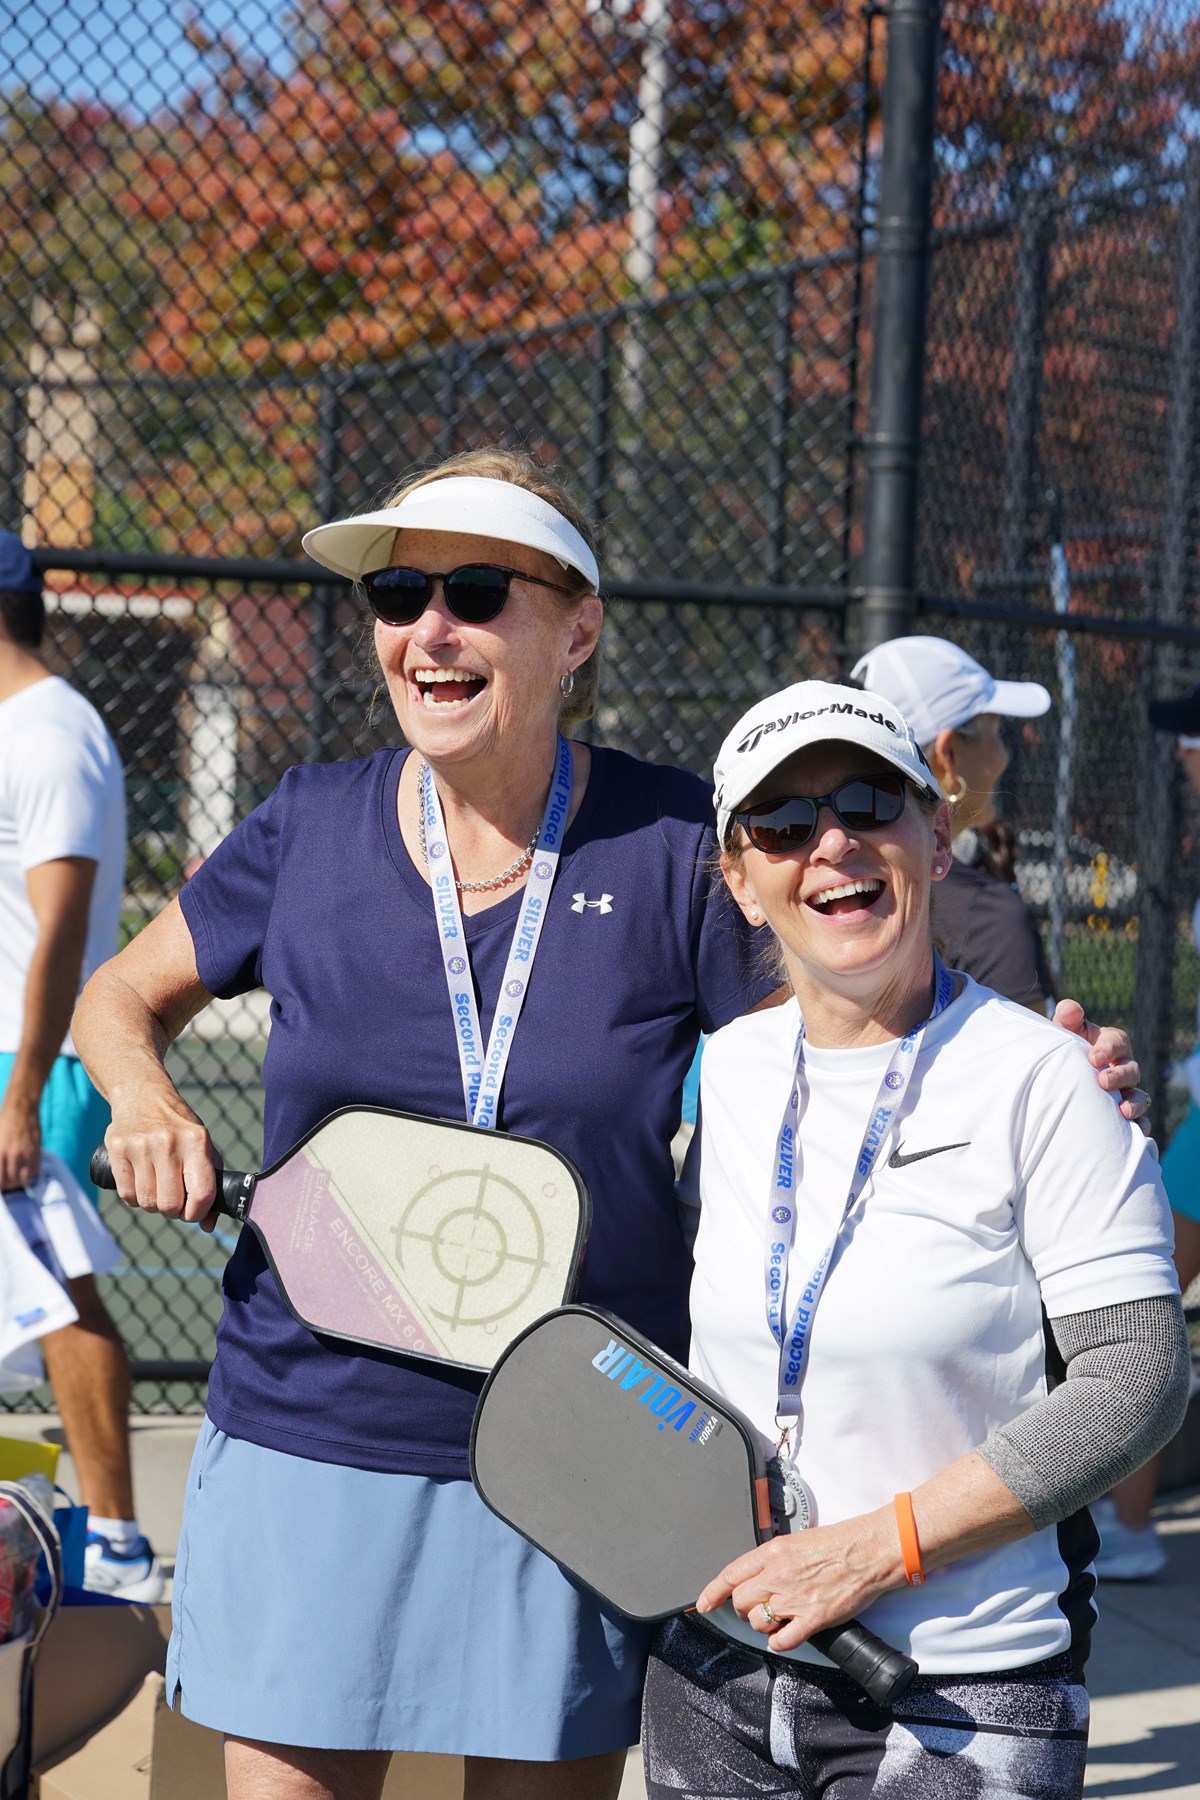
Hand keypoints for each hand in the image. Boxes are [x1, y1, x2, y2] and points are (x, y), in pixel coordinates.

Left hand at [0, 1093, 40, 1191]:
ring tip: (16, 1181)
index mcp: (0, 1152)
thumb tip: (0, 1169)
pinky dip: (30, 1176)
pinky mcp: (36, 1151)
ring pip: (24, 1179)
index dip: (0, 1187)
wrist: (21, 1109)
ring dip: (19, 1183)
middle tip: (7, 1184)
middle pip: (11, 1182)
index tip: (1, 1187)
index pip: (0, 1180)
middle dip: (8, 1186)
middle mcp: (13, 1155)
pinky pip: (35, 1171)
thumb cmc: (3, 1123)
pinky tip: (26, 1173)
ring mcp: (26, 1154)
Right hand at [104, 1090, 219, 1231]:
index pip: (202, 1192)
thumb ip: (209, 1183)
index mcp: (196, 1141)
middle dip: (172, 1211)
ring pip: (146, 1202)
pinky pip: (126, 1195)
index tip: (192, 1213)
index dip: (197, 1213)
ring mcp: (141, 1145)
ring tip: (156, 1188)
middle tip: (172, 1201)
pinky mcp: (118, 1149)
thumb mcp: (200, 1146)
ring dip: (152, 1204)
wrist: (142, 1095)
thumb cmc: (177, 1128)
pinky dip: (134, 1198)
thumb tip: (208, 1224)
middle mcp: (169, 1142)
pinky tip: (140, 1184)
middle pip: (170, 1204)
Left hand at [696, 1509, 896, 1655]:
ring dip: (763, 1625)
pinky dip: (779, 1642)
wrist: (868, 1551)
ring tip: (778, 1619)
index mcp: (772, 1552)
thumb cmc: (838, 1543)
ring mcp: (793, 1599)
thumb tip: (758, 1574)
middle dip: (744, 1609)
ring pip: (757, 1622)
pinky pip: (782, 1641)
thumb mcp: (796, 1541)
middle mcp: (777, 1575)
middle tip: (757, 1609)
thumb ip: (774, 1558)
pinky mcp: (812, 1619)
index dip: (713, 1592)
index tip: (704, 1603)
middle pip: (740, 1602)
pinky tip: (786, 1636)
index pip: (731, 1574)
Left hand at [1052, 998, 1147, 1123]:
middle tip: (1102, 1082)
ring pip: (1141, 1097)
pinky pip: (1140, 1121)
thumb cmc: (1064, 1048)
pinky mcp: (1124, 1112)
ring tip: (1122, 1111)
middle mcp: (1123, 1067)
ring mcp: (1126, 1091)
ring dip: (1134, 1104)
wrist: (1059, 1073)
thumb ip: (1067, 1017)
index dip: (1108, 1049)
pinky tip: (1130, 1132)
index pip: (1118, 1041)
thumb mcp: (1063, 1030)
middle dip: (1119, 1076)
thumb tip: (1070, 1009)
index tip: (1093, 1058)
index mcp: (1111, 1043)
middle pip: (1131, 1070)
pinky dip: (1139, 1126)